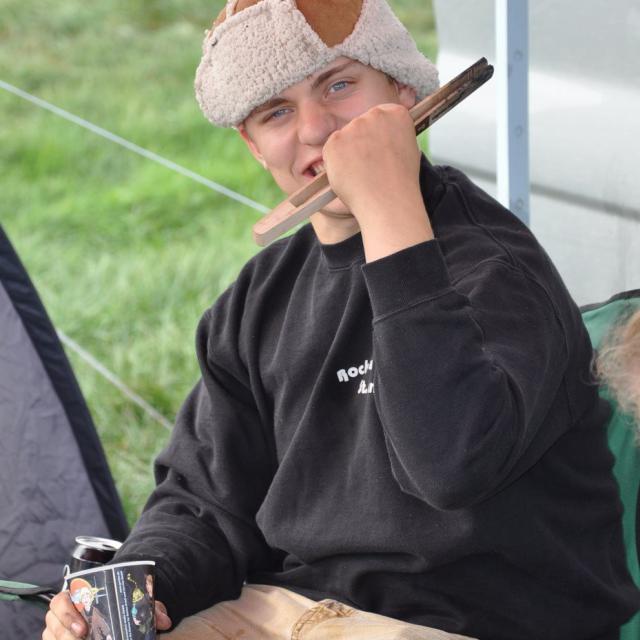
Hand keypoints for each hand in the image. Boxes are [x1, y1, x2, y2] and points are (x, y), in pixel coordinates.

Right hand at [42, 592, 172, 637]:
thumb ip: (150, 608)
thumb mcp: (135, 603)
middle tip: (82, 639)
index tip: (82, 628)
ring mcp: (58, 629)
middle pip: (52, 622)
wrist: (117, 611)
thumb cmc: (121, 604)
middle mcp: (62, 612)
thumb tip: (165, 622)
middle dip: (64, 634)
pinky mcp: (59, 639)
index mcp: (77, 596)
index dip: (66, 614)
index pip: (59, 601)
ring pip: (51, 636)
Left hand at [322, 103, 432, 260]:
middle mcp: (374, 114)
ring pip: (344, 138)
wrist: (387, 201)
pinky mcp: (335, 141)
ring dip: (347, 153)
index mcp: (396, 114)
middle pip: (360, 125)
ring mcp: (353, 127)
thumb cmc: (400, 182)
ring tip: (361, 174)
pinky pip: (331, 150)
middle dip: (360, 143)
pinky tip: (350, 176)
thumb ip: (393, 135)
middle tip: (369, 166)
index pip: (380, 117)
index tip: (380, 151)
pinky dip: (336, 163)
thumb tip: (382, 135)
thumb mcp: (408, 150)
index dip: (377, 136)